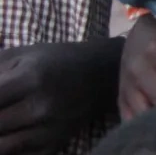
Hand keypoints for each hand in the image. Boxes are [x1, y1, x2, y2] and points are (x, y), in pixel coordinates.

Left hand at [0, 39, 121, 152]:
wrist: (98, 75)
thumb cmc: (51, 61)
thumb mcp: (17, 56)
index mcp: (31, 79)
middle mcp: (41, 107)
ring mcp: (49, 130)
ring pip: (1, 146)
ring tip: (0, 121)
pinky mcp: (53, 146)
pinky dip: (6, 147)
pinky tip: (6, 135)